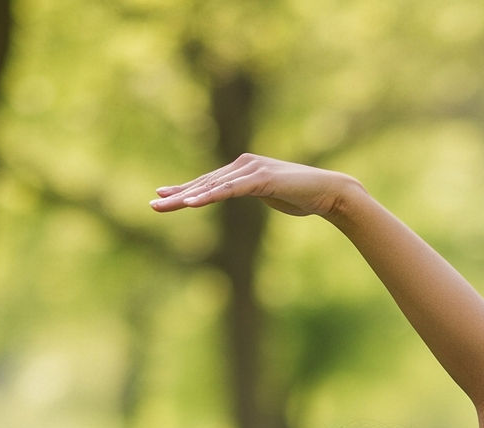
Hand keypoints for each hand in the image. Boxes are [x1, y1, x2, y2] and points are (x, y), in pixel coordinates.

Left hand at [150, 153, 357, 217]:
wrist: (330, 192)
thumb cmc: (304, 197)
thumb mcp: (272, 197)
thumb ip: (255, 194)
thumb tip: (248, 197)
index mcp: (244, 170)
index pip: (209, 182)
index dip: (185, 190)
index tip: (163, 196)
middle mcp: (243, 165)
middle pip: (205, 182)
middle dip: (178, 194)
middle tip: (153, 204)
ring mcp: (252, 170)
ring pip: (212, 186)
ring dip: (187, 196)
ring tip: (165, 205)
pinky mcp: (260, 179)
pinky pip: (229, 190)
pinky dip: (210, 195)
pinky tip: (192, 203)